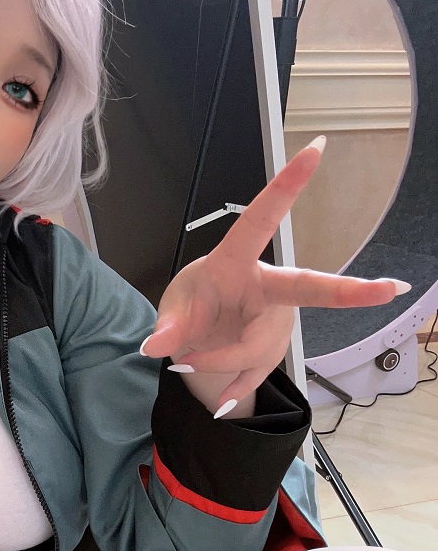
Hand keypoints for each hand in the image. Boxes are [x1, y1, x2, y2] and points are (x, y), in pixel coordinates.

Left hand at [139, 137, 409, 413]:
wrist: (195, 338)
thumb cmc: (192, 304)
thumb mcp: (173, 307)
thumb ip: (168, 324)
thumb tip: (156, 345)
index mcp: (238, 261)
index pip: (261, 219)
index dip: (287, 184)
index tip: (316, 149)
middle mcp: (267, 288)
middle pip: (306, 289)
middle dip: (349, 291)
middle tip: (394, 288)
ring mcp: (275, 322)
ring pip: (252, 350)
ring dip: (215, 360)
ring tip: (186, 357)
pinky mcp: (271, 353)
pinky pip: (251, 378)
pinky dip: (229, 389)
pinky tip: (220, 402)